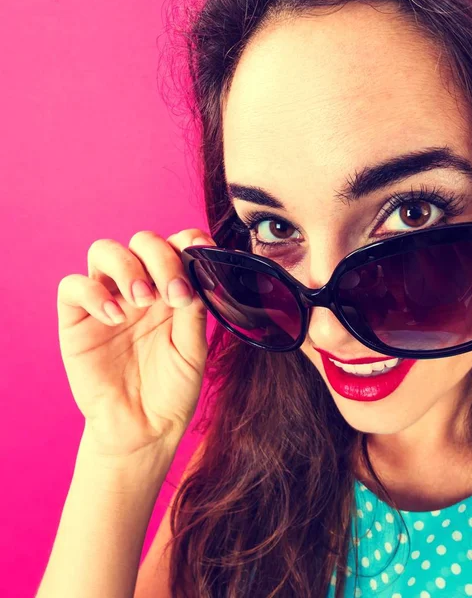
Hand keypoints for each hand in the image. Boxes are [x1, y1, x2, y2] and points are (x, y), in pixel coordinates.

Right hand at [57, 229, 215, 457]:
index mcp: (173, 290)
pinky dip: (93, 293)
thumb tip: (197, 273)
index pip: (178, 245)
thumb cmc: (173, 389)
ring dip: (128, 267)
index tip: (202, 252)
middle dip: (161, 258)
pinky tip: (115, 318)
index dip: (189, 239)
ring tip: (143, 301)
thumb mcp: (193, 350)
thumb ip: (194, 310)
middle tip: (173, 294)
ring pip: (105, 251)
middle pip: (143, 242)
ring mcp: (108, 300)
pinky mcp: (78, 320)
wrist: (144, 427)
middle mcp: (141, 288)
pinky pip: (74, 286)